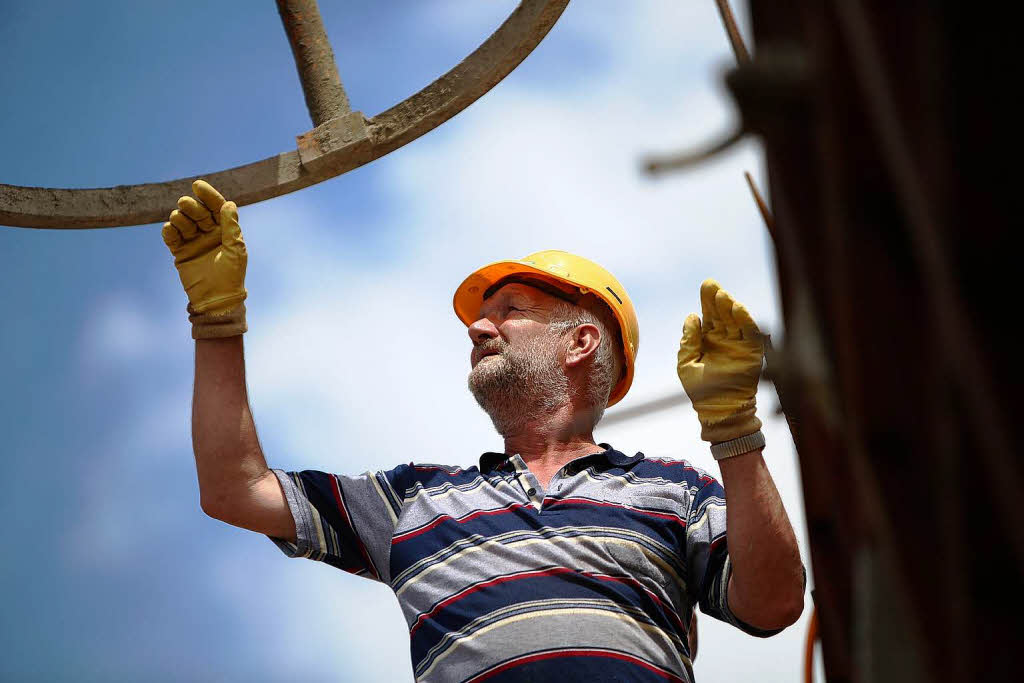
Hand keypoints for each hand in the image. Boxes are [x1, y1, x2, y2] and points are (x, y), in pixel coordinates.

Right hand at [161, 179, 246, 315]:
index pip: (216, 207)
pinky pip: (172, 237)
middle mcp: (209, 233)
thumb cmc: (231, 275)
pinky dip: (169, 231)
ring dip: (179, 217)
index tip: (197, 185)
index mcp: (225, 230)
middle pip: (198, 212)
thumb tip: (229, 203)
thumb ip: (231, 227)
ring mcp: (194, 241)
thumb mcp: (235, 250)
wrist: (216, 299)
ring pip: (183, 221)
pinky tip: (170, 229)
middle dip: (191, 205)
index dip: (208, 195)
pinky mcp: (181, 251)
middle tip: (185, 204)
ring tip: (178, 220)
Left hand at [677, 279, 763, 442]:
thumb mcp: (686, 363)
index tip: (706, 285)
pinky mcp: (751, 353)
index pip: (709, 315)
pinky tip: (737, 308)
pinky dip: (745, 319)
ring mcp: (738, 345)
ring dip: (730, 306)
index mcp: (708, 340)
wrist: (718, 409)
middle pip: (722, 314)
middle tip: (712, 285)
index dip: (707, 301)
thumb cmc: (699, 390)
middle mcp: (724, 340)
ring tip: (722, 296)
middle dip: (717, 299)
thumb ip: (688, 341)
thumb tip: (692, 316)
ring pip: (736, 320)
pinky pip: (750, 333)